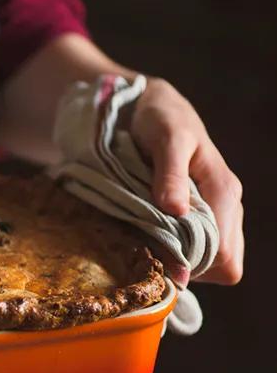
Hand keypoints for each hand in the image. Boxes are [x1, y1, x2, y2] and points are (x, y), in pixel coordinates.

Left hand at [128, 78, 243, 285]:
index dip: (192, 266)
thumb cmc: (159, 118)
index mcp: (224, 191)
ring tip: (145, 246)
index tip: (155, 261)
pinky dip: (175, 252)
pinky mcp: (197, 214)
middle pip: (221, 264)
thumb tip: (177, 211)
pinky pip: (197, 249)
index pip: (223, 254)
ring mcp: (214, 212)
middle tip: (146, 255)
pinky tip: (149, 240)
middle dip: (186, 266)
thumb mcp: (165, 139)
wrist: (149, 106)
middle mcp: (226, 206)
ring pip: (210, 261)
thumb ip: (171, 174)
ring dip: (180, 261)